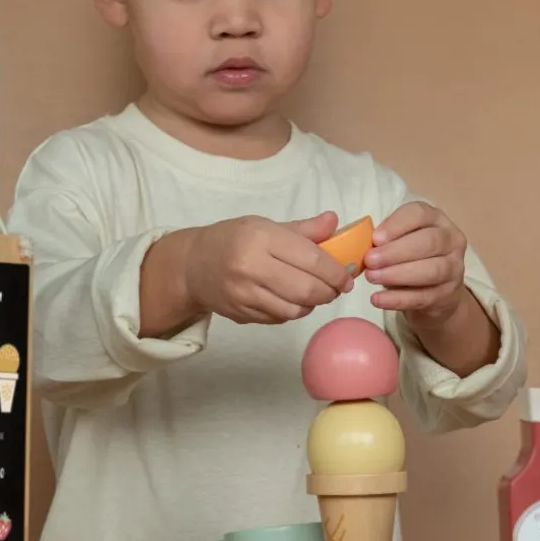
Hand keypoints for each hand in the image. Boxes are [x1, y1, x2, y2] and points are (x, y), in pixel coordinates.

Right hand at [186, 211, 354, 325]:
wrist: (192, 266)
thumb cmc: (233, 240)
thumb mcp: (265, 225)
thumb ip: (303, 229)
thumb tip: (335, 222)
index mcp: (261, 238)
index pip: (311, 259)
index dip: (336, 272)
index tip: (347, 276)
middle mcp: (251, 267)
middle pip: (306, 290)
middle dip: (329, 292)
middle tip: (336, 288)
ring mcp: (244, 295)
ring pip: (295, 309)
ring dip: (313, 304)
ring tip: (315, 293)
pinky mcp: (241, 314)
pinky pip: (280, 318)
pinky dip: (294, 311)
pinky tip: (293, 300)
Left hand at [364, 201, 469, 328]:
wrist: (436, 293)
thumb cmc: (411, 259)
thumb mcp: (399, 242)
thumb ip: (385, 239)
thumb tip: (359, 245)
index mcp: (436, 220)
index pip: (420, 214)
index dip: (397, 225)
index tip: (375, 238)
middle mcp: (451, 241)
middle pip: (428, 242)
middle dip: (395, 251)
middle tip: (369, 260)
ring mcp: (454, 269)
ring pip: (431, 270)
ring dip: (397, 274)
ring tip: (372, 277)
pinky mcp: (448, 295)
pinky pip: (423, 297)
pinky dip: (397, 299)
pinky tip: (377, 299)